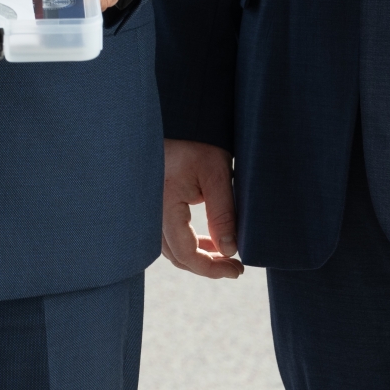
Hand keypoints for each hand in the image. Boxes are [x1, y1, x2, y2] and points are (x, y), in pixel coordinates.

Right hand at [162, 139, 243, 277]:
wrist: (176, 119)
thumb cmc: (196, 141)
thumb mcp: (216, 175)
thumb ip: (223, 215)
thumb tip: (231, 251)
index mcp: (163, 206)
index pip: (186, 254)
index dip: (212, 269)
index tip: (238, 269)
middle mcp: (151, 212)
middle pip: (177, 256)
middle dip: (207, 266)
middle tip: (235, 267)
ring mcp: (151, 209)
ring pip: (172, 248)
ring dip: (199, 256)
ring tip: (226, 256)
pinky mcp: (156, 204)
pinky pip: (169, 235)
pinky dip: (190, 244)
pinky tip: (210, 242)